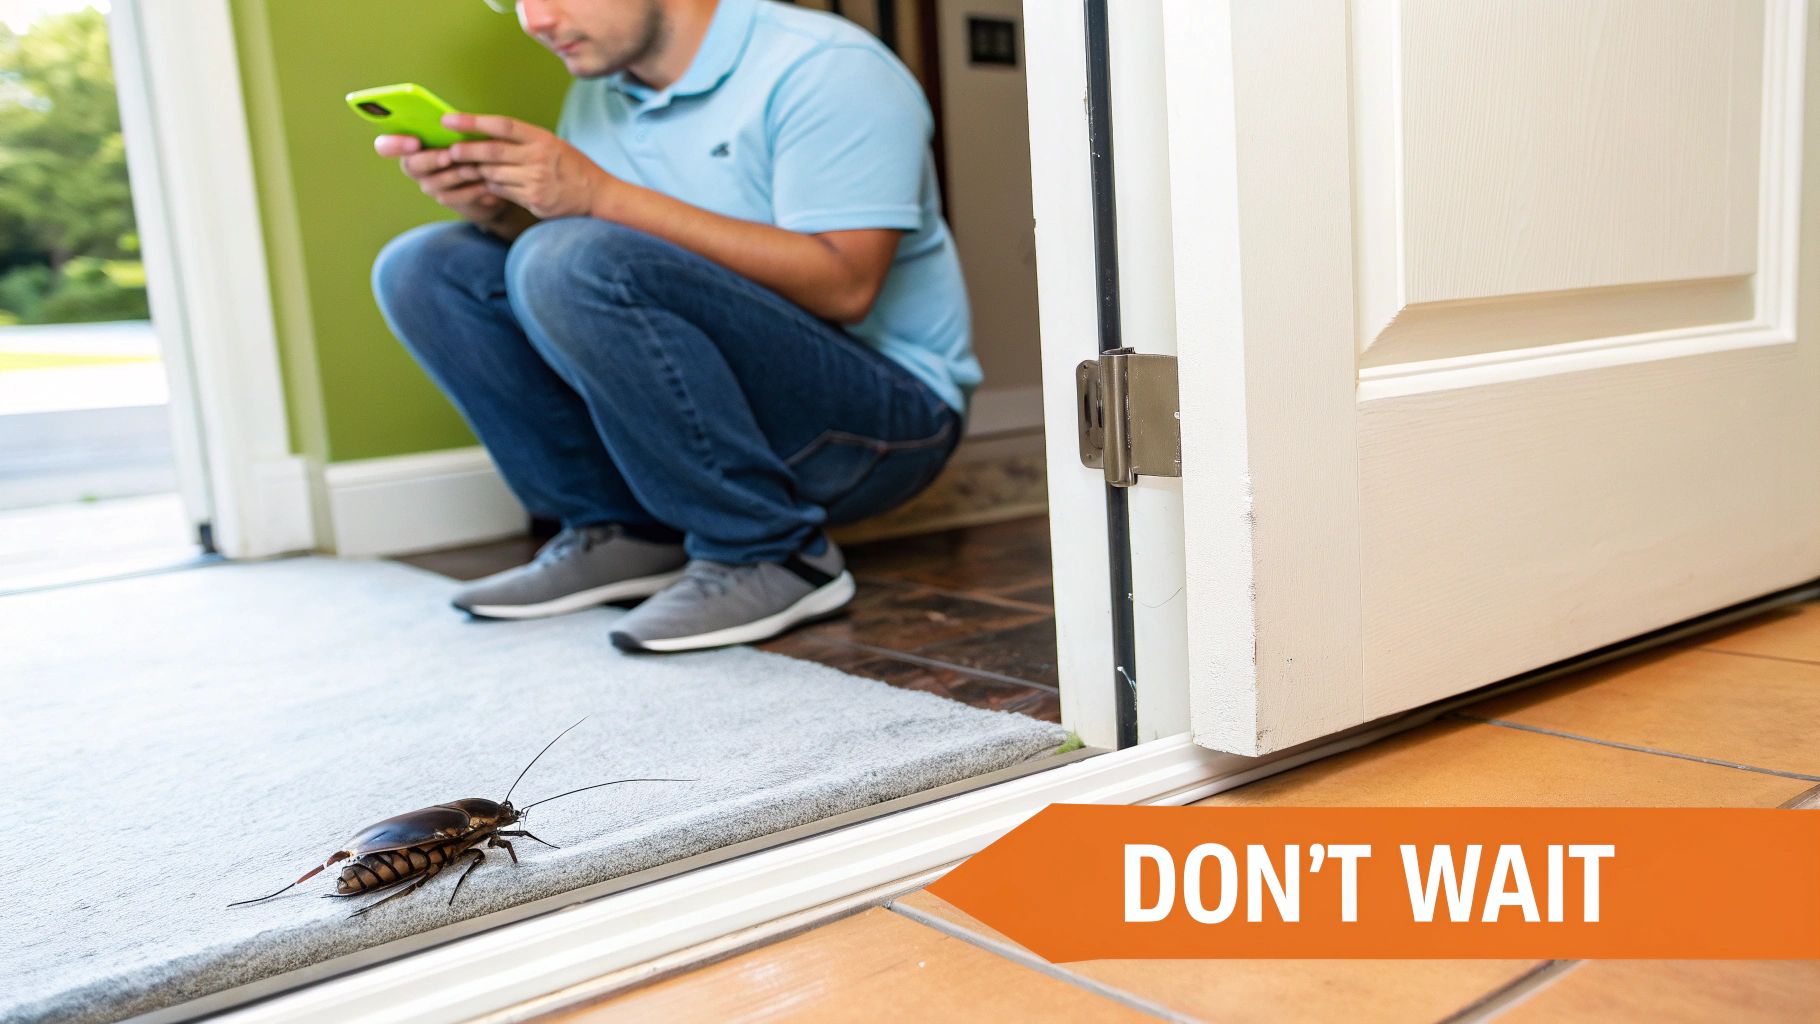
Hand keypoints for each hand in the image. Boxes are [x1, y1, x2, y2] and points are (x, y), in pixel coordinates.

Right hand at [374, 134, 519, 228]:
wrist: (489, 175)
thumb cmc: (468, 143)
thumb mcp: (460, 131)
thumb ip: (450, 127)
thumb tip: (454, 119)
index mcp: (409, 143)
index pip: (386, 146)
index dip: (394, 144)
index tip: (414, 141)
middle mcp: (414, 166)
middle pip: (412, 165)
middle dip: (431, 159)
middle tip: (449, 156)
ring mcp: (429, 185)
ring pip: (436, 182)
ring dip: (457, 174)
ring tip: (476, 168)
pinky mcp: (447, 199)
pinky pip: (456, 197)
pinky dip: (472, 190)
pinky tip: (486, 184)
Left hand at [439, 113, 617, 220]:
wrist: (596, 194)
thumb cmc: (570, 166)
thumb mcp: (551, 144)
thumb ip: (522, 141)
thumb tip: (484, 135)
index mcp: (542, 138)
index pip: (502, 125)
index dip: (473, 122)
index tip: (449, 120)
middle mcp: (538, 158)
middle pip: (492, 152)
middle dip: (467, 151)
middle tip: (450, 150)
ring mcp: (536, 180)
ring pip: (493, 174)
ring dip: (477, 172)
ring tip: (466, 168)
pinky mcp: (533, 200)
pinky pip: (501, 191)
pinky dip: (491, 186)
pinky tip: (489, 183)